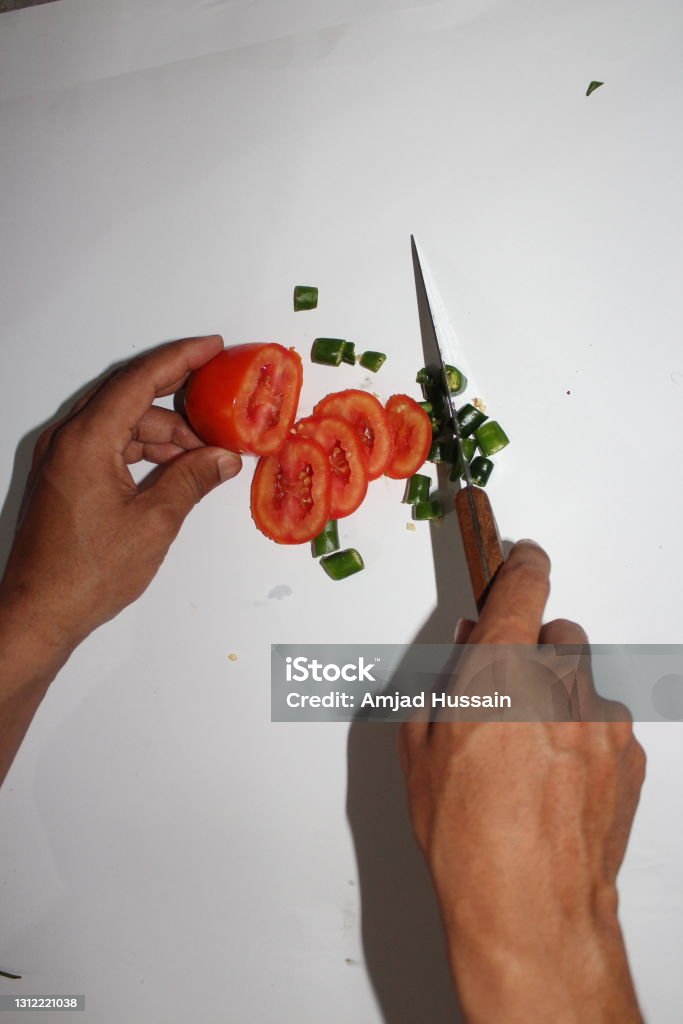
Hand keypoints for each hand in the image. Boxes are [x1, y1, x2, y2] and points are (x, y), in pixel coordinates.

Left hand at [0, 335, 241, 657]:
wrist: (39, 612)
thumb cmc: (88, 573)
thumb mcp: (153, 523)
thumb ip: (191, 481)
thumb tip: (223, 458)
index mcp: (86, 441)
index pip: (138, 380)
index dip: (180, 359)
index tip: (212, 347)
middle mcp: (67, 440)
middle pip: (128, 397)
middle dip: (178, 402)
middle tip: (219, 410)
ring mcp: (61, 458)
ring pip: (120, 423)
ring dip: (163, 433)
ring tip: (203, 457)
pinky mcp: (63, 477)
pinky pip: (108, 445)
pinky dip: (142, 451)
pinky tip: (173, 471)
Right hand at [399, 540, 645, 1023]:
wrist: (530, 911)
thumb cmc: (467, 840)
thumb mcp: (423, 750)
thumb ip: (447, 682)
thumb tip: (472, 647)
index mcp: (501, 674)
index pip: (523, 586)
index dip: (522, 562)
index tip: (522, 554)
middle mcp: (559, 686)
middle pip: (558, 636)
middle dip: (534, 653)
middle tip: (507, 698)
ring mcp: (602, 722)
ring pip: (583, 682)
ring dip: (560, 698)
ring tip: (531, 755)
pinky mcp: (629, 756)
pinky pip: (605, 724)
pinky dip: (584, 736)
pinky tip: (557, 781)